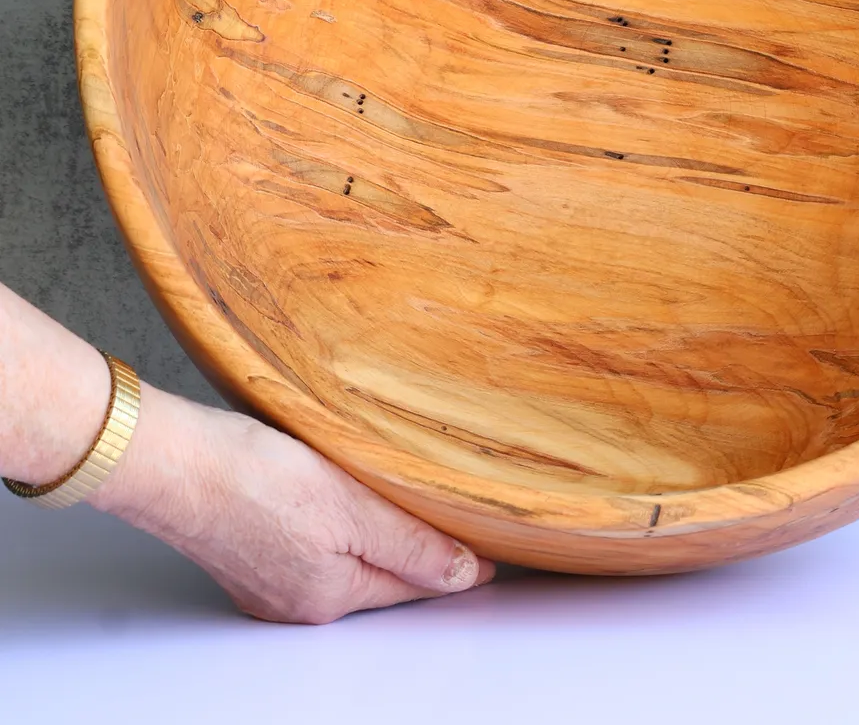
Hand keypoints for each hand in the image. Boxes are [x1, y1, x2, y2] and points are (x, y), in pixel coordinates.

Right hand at [92, 383, 494, 622]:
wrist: (168, 460)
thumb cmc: (252, 477)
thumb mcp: (350, 506)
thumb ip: (410, 543)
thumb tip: (464, 576)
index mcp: (329, 594)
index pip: (412, 580)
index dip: (453, 560)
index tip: (489, 548)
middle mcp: (297, 598)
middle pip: (377, 573)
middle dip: (413, 550)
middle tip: (454, 519)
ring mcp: (265, 577)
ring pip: (342, 557)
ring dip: (371, 533)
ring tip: (400, 501)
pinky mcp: (243, 547)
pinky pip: (308, 542)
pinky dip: (332, 523)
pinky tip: (333, 495)